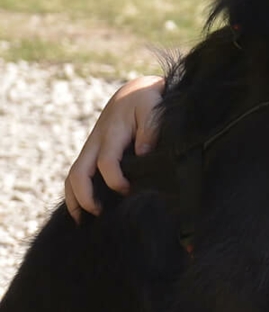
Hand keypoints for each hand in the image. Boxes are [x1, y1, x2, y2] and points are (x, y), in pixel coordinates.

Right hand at [65, 76, 165, 221]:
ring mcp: (90, 147)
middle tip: (98, 214)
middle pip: (78, 173)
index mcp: (112, 133)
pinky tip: (82, 210)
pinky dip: (75, 193)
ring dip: (74, 199)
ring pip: (72, 176)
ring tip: (84, 220)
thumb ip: (150, 130)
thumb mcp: (153, 108)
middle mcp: (96, 142)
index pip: (106, 162)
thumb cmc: (148, 101)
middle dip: (84, 197)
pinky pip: (76, 174)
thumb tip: (143, 154)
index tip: (128, 191)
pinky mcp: (91, 152)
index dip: (115, 180)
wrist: (135, 90)